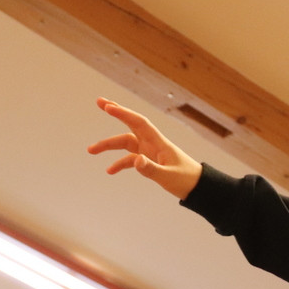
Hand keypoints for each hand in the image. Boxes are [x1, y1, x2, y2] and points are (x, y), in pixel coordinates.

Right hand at [88, 98, 202, 199]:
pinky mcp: (149, 161)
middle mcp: (153, 143)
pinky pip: (130, 159)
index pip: (139, 123)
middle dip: (116, 113)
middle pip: (131, 125)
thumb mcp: (168, 177)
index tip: (108, 107)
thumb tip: (135, 161)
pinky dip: (119, 163)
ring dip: (109, 145)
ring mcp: (150, 151)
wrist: (198, 187)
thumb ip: (151, 169)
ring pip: (126, 143)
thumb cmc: (187, 180)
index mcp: (159, 142)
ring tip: (90, 150)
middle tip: (99, 102)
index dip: (124, 114)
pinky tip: (109, 170)